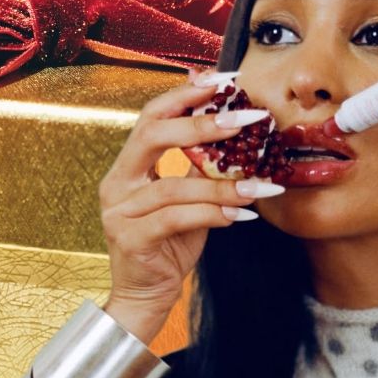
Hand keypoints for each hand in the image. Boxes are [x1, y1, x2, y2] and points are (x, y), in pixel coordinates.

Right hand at [98, 70, 285, 338]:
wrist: (146, 295)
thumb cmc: (170, 243)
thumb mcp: (188, 198)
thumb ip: (201, 166)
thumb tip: (232, 125)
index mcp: (129, 165)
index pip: (152, 116)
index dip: (186, 95)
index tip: (225, 81)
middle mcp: (118, 182)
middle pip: (152, 136)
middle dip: (201, 124)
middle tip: (245, 120)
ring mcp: (120, 210)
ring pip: (174, 186)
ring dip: (222, 185)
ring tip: (260, 185)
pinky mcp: (131, 238)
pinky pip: (177, 219)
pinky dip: (213, 214)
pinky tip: (241, 216)